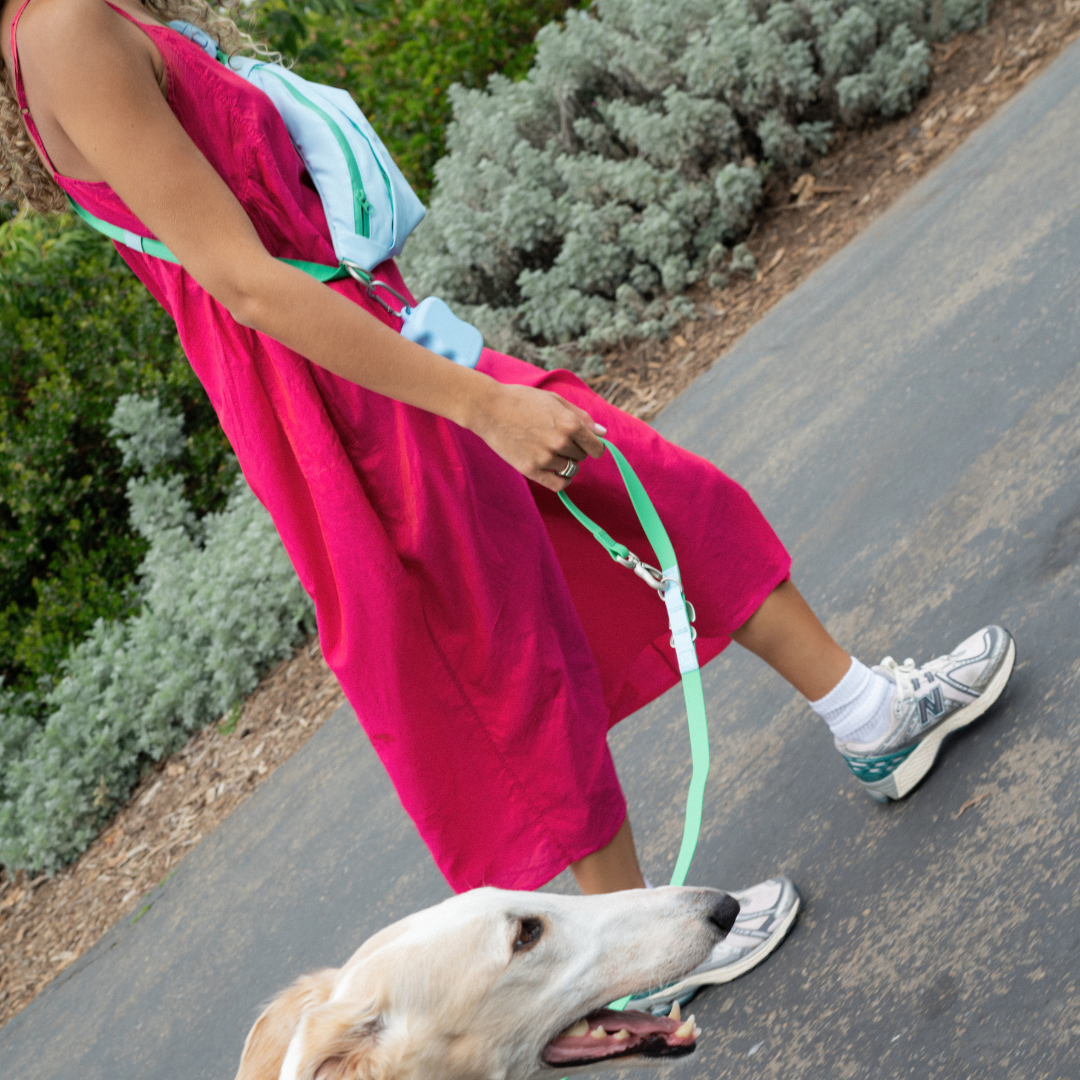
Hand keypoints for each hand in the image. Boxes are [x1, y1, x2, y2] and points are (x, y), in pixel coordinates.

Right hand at [467, 383, 606, 490]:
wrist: (489, 408)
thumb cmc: (522, 400)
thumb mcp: (555, 400)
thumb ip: (581, 417)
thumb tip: (603, 433)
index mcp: (570, 423)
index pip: (596, 447)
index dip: (593, 445)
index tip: (584, 443)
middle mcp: (561, 442)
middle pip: (582, 457)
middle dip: (575, 449)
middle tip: (555, 438)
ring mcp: (545, 458)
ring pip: (570, 469)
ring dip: (564, 462)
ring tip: (548, 449)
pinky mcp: (531, 470)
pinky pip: (558, 484)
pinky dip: (562, 481)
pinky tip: (557, 472)